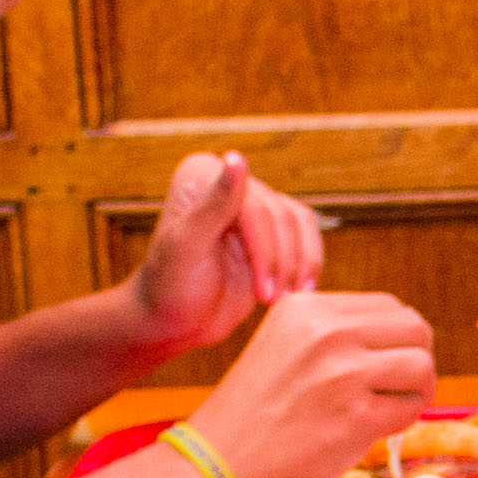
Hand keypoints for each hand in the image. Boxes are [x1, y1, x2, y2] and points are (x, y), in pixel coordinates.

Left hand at [123, 151, 327, 354]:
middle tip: (269, 299)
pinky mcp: (270, 232)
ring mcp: (253, 207)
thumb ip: (215, 203)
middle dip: (280, 263)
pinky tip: (297, 291)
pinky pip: (305, 236)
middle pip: (281, 217)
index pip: (255, 207)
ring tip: (282, 298)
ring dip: (299, 265)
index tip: (263, 292)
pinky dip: (308, 265)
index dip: (265, 250)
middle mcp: (230, 183)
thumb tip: (236, 157)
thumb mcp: (187, 246)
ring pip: (300, 224)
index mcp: (204, 175)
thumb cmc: (170, 286)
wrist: (172, 321)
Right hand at [187, 288, 436, 477]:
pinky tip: (374, 429)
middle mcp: (326, 331)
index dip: (397, 339)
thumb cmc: (250, 416)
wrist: (213, 467)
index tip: (381, 365)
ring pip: (422, 365)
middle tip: (396, 387)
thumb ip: (332, 335)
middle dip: (415, 359)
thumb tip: (401, 338)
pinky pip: (411, 408)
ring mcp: (342, 372)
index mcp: (306, 307)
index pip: (388, 305)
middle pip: (415, 328)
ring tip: (389, 408)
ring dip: (417, 390)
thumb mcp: (283, 348)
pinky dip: (403, 421)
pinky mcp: (355, 417)